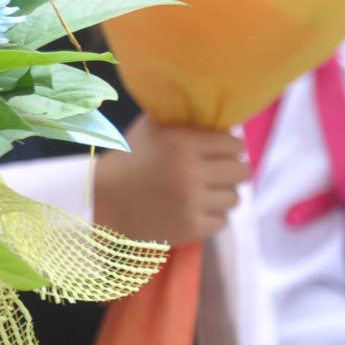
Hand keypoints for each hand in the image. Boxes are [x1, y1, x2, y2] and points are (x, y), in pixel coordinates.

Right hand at [93, 117, 248, 246]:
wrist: (103, 200)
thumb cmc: (130, 159)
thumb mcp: (151, 129)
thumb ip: (183, 118)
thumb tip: (220, 116)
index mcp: (182, 143)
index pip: (234, 143)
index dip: (229, 145)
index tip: (220, 149)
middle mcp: (190, 172)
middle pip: (241, 171)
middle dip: (231, 169)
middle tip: (217, 170)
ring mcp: (192, 203)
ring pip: (234, 198)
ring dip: (222, 193)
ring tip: (203, 190)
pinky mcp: (192, 228)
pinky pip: (223, 220)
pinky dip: (211, 214)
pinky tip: (194, 207)